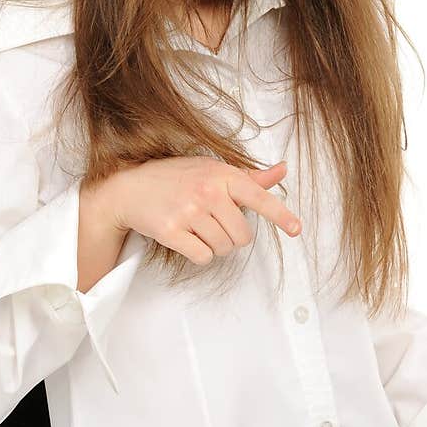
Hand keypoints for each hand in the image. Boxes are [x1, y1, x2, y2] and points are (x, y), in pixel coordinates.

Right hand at [89, 157, 301, 266]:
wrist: (129, 188)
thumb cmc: (176, 178)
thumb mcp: (213, 169)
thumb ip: (250, 177)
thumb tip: (283, 170)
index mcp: (222, 175)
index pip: (258, 196)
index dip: (280, 215)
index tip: (296, 229)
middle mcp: (207, 191)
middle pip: (242, 235)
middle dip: (233, 238)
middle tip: (215, 225)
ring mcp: (188, 211)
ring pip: (224, 248)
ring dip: (215, 246)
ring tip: (198, 229)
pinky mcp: (171, 231)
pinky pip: (203, 257)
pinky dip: (200, 254)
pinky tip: (188, 239)